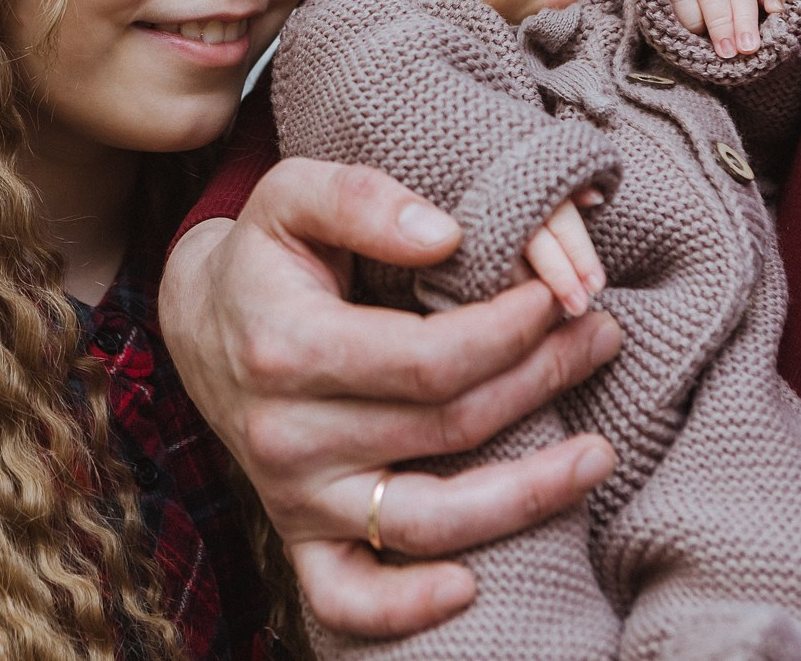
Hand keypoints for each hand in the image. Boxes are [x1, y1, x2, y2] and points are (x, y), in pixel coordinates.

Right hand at [161, 158, 621, 639]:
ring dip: (526, 496)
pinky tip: (474, 583)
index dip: (507, 333)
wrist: (201, 321)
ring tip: (599, 455)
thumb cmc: (267, 254)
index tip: (552, 297)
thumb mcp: (292, 194)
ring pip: (425, 521)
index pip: (427, 360)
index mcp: (286, 349)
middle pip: (446, 429)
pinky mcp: (298, 535)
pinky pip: (347, 599)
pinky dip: (406, 606)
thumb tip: (447, 236)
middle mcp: (285, 435)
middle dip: (540, 381)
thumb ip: (362, 197)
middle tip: (598, 338)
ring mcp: (292, 495)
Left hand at [668, 0, 784, 57]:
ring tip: (748, 48)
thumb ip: (679, 33)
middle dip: (720, 22)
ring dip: (744, 19)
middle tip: (727, 52)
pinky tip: (776, 11)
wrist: (707, 37)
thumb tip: (687, 47)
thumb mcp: (673, 32)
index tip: (696, 35)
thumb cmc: (682, 35)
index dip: (690, 16)